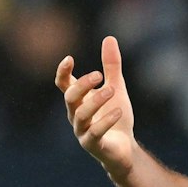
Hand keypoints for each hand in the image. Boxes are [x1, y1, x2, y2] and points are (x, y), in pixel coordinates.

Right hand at [57, 36, 136, 175]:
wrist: (124, 148)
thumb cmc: (115, 117)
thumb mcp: (116, 87)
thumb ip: (111, 66)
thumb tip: (109, 38)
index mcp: (78, 100)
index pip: (63, 84)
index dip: (63, 72)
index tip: (69, 59)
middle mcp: (75, 114)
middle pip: (70, 97)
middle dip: (82, 85)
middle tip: (99, 75)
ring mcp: (82, 130)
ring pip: (81, 114)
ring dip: (96, 101)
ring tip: (111, 90)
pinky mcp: (92, 145)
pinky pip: (94, 132)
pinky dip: (105, 121)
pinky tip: (118, 111)